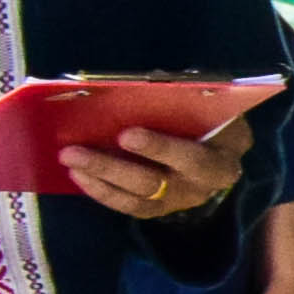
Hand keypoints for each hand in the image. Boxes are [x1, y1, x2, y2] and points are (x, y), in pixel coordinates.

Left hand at [68, 111, 250, 222]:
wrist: (219, 148)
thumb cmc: (210, 119)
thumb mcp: (207, 107)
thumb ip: (184, 99)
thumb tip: (144, 85)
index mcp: (223, 155)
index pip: (193, 156)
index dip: (160, 148)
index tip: (126, 135)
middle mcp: (204, 184)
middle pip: (157, 181)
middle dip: (114, 167)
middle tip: (75, 152)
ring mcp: (181, 199)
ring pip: (139, 196)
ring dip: (101, 178)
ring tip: (70, 160)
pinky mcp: (160, 208)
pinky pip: (129, 206)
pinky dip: (101, 191)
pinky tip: (78, 175)